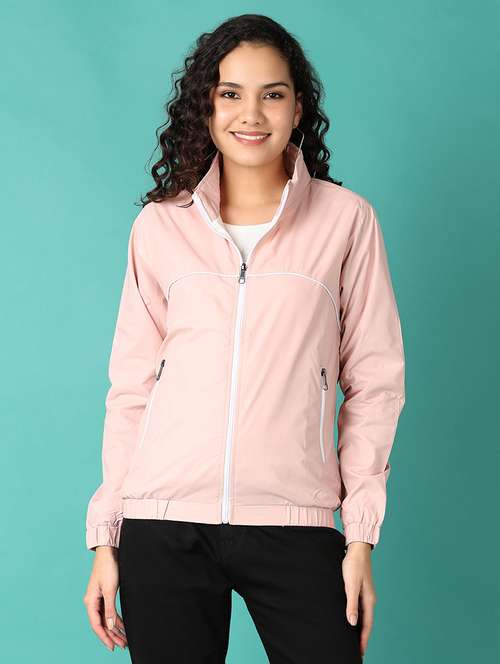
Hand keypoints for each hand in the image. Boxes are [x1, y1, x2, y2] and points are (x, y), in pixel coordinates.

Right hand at [83, 546, 127, 651]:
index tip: (113, 647)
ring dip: (115, 628)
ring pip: (106, 618)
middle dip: (112, 636)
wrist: (108, 552)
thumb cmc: (108, 568)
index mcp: (90, 602)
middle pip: (102, 624)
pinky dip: (115, 619)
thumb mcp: (110, 590)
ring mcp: (98, 598)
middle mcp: (92, 602)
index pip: (97, 625)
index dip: (105, 637)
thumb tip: (111, 626)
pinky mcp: (104, 594)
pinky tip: (122, 625)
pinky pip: (109, 611)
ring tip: (124, 638)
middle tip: (123, 645)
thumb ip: (110, 609)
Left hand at [342, 542, 375, 658]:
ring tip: (353, 640)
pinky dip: (357, 617)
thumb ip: (352, 604)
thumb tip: (353, 623)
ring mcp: (365, 595)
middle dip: (362, 637)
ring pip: (363, 616)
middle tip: (357, 651)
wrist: (357, 548)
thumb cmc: (353, 565)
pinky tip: (351, 619)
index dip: (363, 640)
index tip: (360, 653)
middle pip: (366, 623)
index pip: (367, 625)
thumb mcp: (351, 585)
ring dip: (359, 628)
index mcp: (369, 601)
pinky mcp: (360, 590)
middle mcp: (369, 600)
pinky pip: (359, 608)